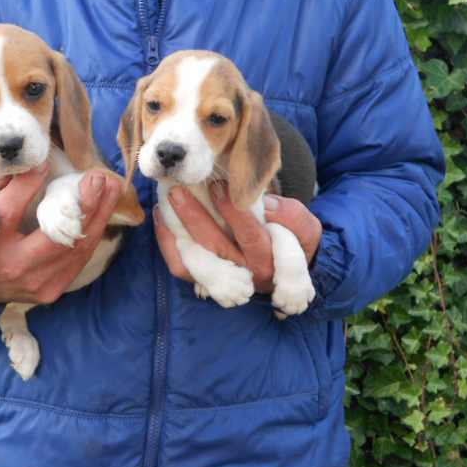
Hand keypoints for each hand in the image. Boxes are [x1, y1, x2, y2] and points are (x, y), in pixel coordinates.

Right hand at [0, 166, 121, 304]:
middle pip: (53, 235)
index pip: (8, 210)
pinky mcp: (51, 290)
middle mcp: (11, 266)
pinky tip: (103, 210)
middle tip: (98, 177)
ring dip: (98, 215)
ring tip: (110, 187)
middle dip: (81, 204)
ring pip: (75, 248)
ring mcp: (34, 282)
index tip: (44, 163)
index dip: (27, 184)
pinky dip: (92, 232)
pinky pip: (79, 258)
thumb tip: (19, 165)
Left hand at [153, 183, 321, 292]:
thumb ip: (290, 215)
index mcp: (270, 260)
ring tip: (167, 199)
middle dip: (195, 216)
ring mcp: (221, 280)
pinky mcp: (203, 280)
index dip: (234, 212)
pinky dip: (167, 242)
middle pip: (216, 247)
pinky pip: (180, 267)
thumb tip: (266, 204)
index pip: (251, 236)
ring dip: (177, 228)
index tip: (219, 185)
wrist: (285, 270)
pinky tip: (162, 215)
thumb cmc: (292, 239)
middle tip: (179, 189)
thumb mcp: (304, 226)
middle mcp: (244, 274)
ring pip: (193, 260)